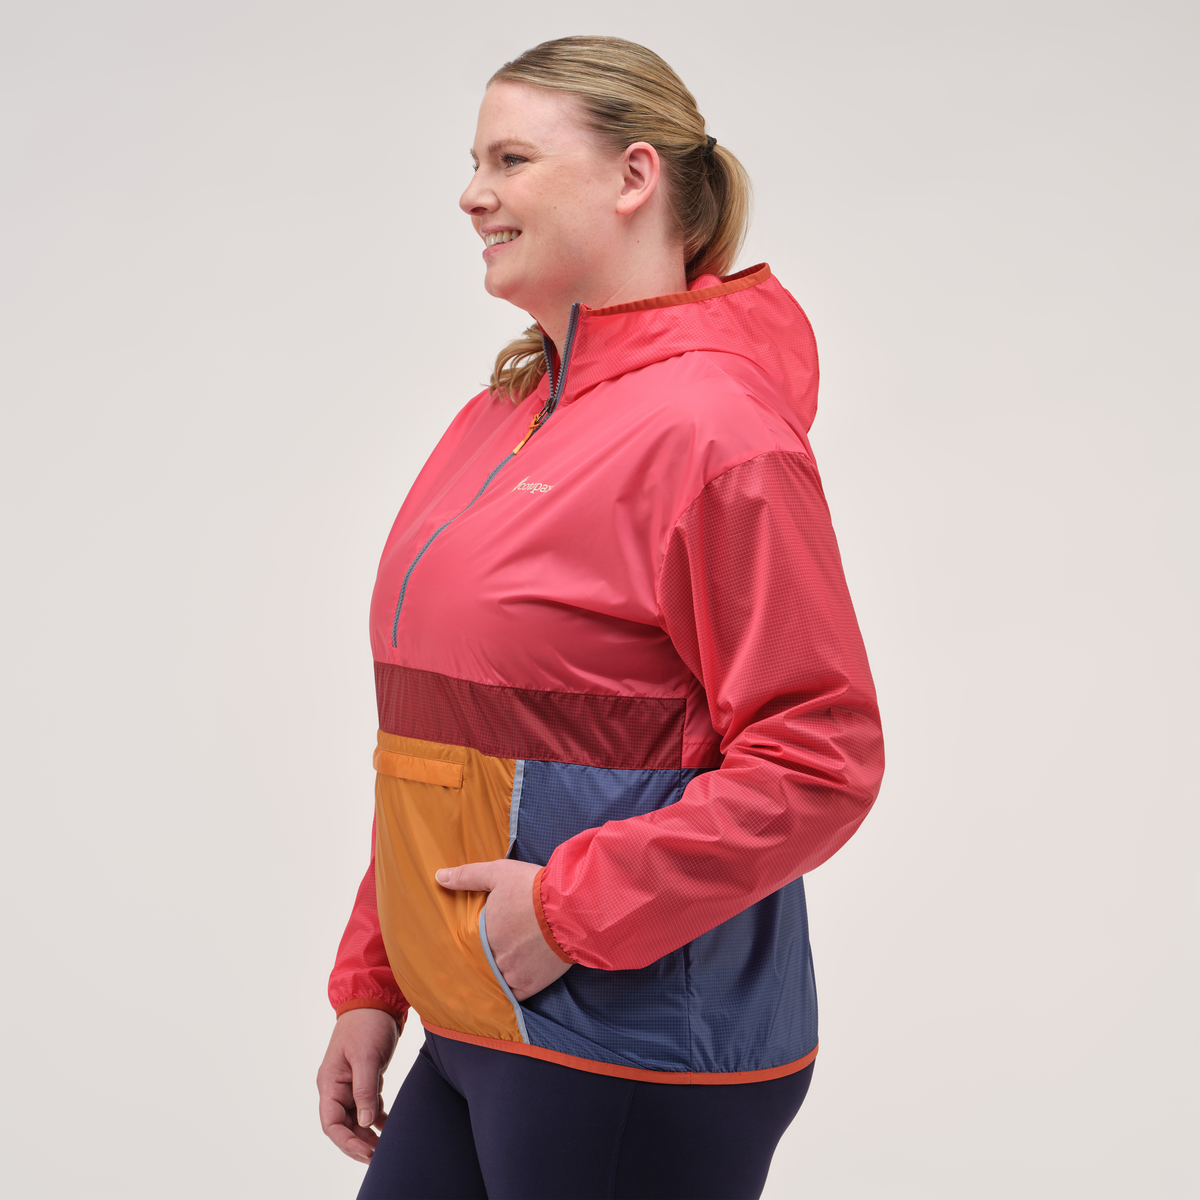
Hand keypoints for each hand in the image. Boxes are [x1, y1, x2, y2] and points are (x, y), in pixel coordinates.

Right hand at [317, 1007, 399, 1162]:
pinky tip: (388, 1127)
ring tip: (384, 1148)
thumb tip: (366, 1123)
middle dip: (358, 1143)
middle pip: (343, 1126)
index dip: (346, 1142)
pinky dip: (376, 1118)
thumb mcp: (366, 1056)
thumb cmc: (367, 1024)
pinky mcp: (364, 1078)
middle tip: (379, 1156)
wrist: (375, 1000)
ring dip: (368, 1133)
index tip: (366, 1152)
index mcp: (330, 1082)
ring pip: (356, 1118)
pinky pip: (367, 1106)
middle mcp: (336, 1086)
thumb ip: (364, 1090)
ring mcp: (349, 1083)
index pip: (331, 1123)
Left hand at [436, 859, 571, 999]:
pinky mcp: (530, 985)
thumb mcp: (499, 873)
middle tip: (481, 956)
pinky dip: (508, 990)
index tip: (467, 941)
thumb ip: (468, 876)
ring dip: (494, 974)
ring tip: (497, 969)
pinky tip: (509, 982)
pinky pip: (511, 995)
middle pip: (479, 963)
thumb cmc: (534, 888)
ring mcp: (511, 974)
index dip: (467, 942)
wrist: (573, 908)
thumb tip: (440, 877)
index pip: (465, 943)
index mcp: (482, 932)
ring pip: (493, 980)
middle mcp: (493, 957)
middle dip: (480, 959)